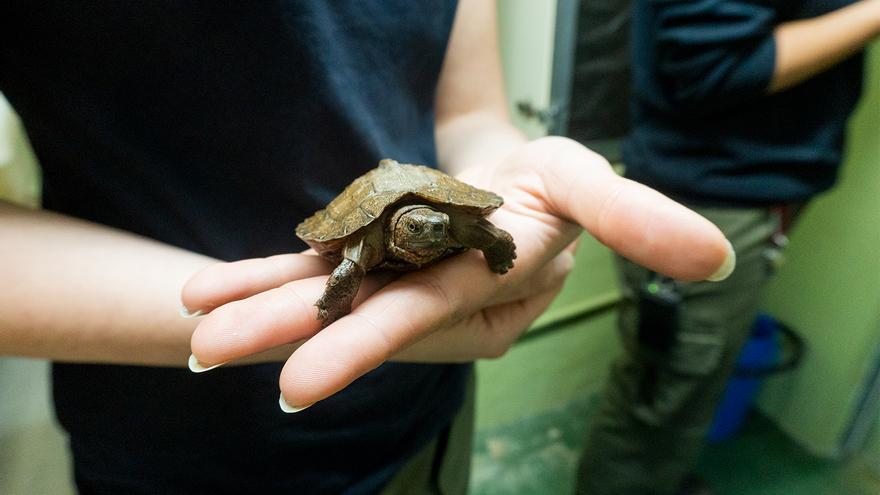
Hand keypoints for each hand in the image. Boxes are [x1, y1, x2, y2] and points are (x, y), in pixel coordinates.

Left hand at [183, 137, 732, 409]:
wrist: (516, 185)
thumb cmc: (554, 185)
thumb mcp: (592, 182)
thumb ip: (638, 217)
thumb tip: (715, 257)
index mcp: (490, 280)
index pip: (431, 310)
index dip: (368, 341)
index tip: (298, 381)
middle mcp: (439, 290)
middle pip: (364, 314)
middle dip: (288, 337)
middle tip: (211, 358)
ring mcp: (400, 276)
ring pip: (331, 296)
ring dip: (260, 309)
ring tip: (195, 330)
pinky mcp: (375, 254)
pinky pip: (318, 267)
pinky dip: (264, 274)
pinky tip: (207, 292)